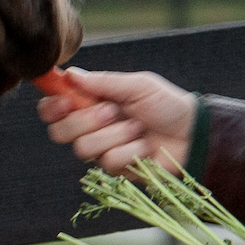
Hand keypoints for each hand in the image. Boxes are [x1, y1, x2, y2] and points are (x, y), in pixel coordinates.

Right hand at [38, 68, 196, 171]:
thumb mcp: (138, 86)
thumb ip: (104, 82)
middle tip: (112, 111)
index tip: (66, 101)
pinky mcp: (116, 169)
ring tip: (138, 128)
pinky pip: (110, 161)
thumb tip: (71, 74)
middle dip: (85, 121)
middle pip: (59, 132)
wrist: (192, 133)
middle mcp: (91, 127)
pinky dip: (131, 150)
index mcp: (92, 102)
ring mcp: (102, 150)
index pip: (54, 108)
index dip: (52, 107)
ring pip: (85, 148)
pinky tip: (145, 146)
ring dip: (115, 135)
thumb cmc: (166, 104)